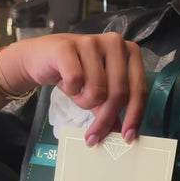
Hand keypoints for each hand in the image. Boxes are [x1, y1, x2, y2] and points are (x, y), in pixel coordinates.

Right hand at [0, 33, 147, 144]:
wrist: (41, 58)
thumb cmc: (75, 74)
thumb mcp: (97, 92)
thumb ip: (111, 109)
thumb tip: (121, 133)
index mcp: (130, 52)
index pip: (138, 89)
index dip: (134, 116)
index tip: (127, 138)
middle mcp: (115, 42)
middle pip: (118, 93)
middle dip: (105, 120)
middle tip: (93, 136)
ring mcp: (91, 42)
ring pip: (97, 90)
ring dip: (84, 101)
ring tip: (77, 93)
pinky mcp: (67, 46)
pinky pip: (75, 80)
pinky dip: (71, 90)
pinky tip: (66, 83)